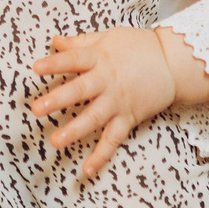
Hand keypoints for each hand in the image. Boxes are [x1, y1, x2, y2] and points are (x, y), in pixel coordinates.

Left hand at [33, 27, 180, 177]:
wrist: (174, 62)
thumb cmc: (140, 47)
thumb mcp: (109, 38)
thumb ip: (81, 42)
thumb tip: (55, 41)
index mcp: (99, 59)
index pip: (73, 60)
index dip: (54, 64)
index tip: (35, 68)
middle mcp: (107, 81)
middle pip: (80, 91)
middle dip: (57, 100)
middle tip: (36, 109)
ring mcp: (117, 102)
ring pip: (94, 118)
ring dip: (74, 131)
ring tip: (55, 142)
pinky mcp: (128, 118)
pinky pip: (114, 139)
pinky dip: (102, 155)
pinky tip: (87, 169)